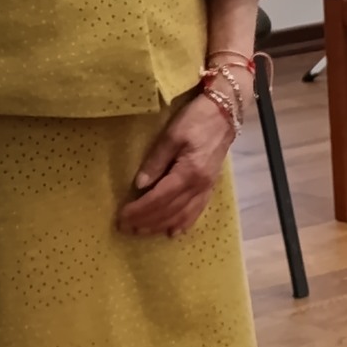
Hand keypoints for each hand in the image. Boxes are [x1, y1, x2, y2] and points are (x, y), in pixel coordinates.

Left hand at [116, 93, 233, 238]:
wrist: (224, 114)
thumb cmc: (195, 120)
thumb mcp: (171, 135)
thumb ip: (156, 161)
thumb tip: (140, 184)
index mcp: (188, 173)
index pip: (159, 198)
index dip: (140, 210)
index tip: (122, 216)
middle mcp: (198, 186)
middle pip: (169, 211)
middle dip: (146, 222)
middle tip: (126, 228)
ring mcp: (206, 188)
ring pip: (181, 215)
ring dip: (161, 226)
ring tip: (142, 232)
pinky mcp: (210, 186)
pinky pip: (196, 211)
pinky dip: (183, 223)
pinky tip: (173, 232)